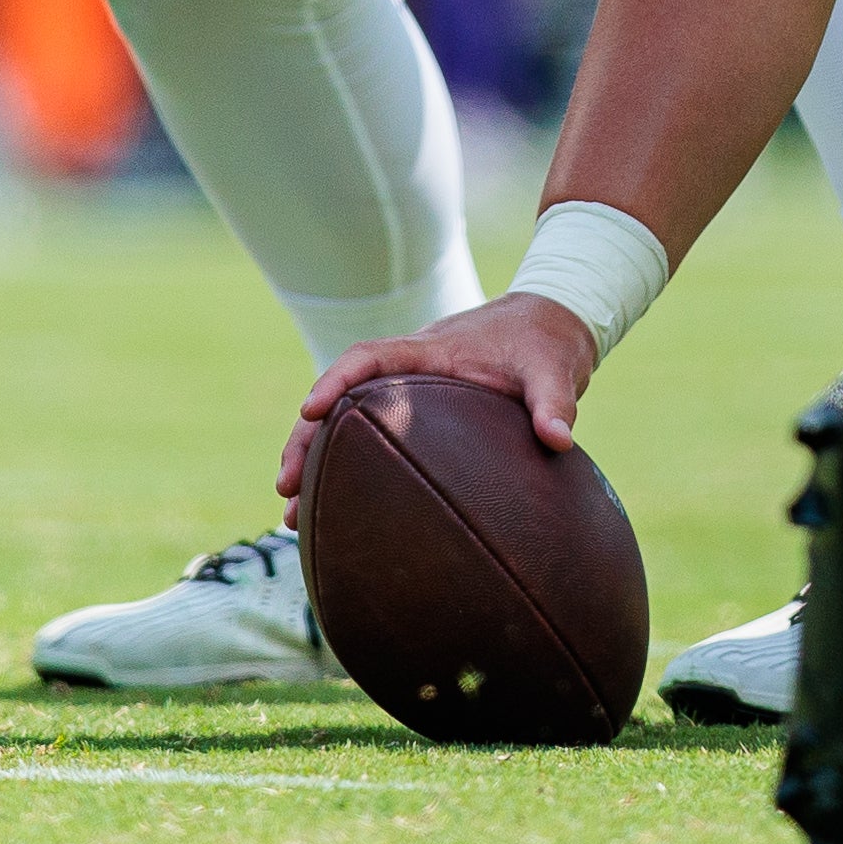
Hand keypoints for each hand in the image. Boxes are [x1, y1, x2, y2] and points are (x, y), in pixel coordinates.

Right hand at [278, 294, 603, 506]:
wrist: (553, 327)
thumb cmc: (547, 344)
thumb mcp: (555, 368)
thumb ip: (555, 401)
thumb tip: (557, 440)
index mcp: (430, 351)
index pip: (369, 357)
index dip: (336, 381)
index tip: (310, 409)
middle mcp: (408, 371)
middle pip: (341, 400)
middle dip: (307, 438)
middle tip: (285, 487)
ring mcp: (408, 393)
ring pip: (346, 426)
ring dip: (316, 463)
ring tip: (290, 516)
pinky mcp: (417, 415)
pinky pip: (369, 440)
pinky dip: (345, 472)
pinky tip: (331, 514)